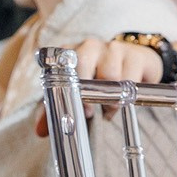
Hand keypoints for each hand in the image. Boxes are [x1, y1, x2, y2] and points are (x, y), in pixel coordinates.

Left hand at [33, 36, 172, 135]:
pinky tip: (125, 101)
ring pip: (110, 75)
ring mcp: (113, 48)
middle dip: (87, 93)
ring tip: (109, 109)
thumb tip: (39, 131)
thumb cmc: (96, 80)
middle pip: (83, 64)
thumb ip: (54, 109)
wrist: (135, 64)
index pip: (59, 65)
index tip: (72, 107)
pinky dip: (128, 95)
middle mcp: (88, 46)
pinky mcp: (136, 55)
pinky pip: (131, 78)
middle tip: (90, 113)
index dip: (66, 88)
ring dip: (110, 98)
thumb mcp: (74, 93)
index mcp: (68, 53)